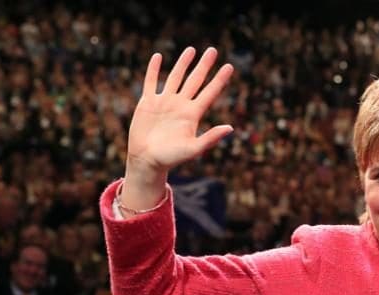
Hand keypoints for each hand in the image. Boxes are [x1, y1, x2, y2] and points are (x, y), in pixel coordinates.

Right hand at [127, 46, 233, 174]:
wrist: (147, 161)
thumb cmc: (171, 158)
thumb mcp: (193, 149)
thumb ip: (211, 138)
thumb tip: (231, 128)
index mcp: (193, 114)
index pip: (210, 92)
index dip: (220, 79)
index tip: (230, 66)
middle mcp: (181, 105)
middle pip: (195, 80)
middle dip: (204, 65)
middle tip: (213, 50)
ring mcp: (164, 102)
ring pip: (176, 77)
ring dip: (183, 63)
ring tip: (192, 49)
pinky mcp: (148, 102)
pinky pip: (151, 82)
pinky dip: (153, 69)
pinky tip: (158, 57)